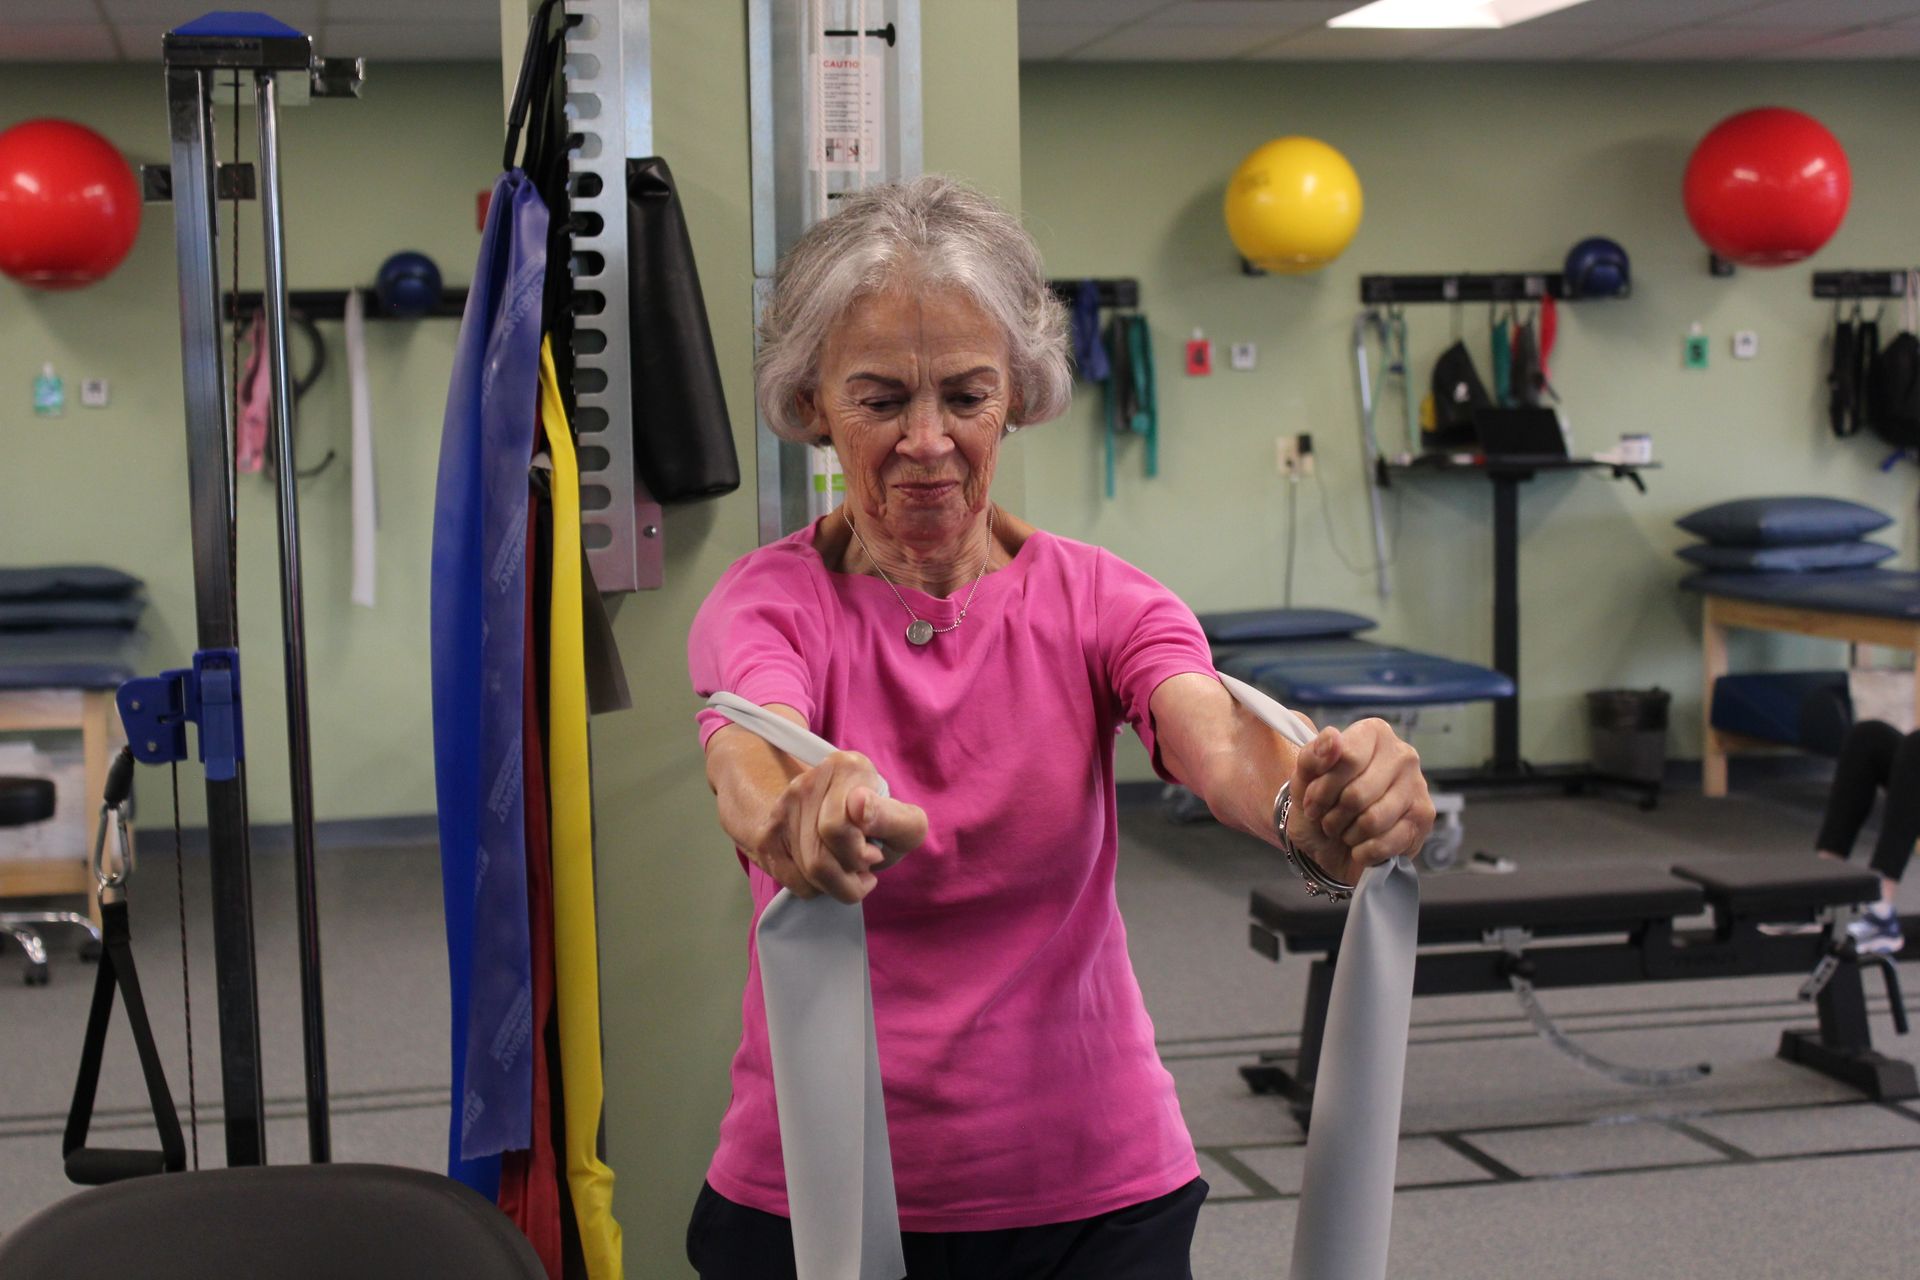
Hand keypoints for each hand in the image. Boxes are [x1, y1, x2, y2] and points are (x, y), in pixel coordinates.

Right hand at [751, 750, 928, 903]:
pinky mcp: (766, 836)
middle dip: (850, 875)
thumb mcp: (904, 824)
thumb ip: (894, 817)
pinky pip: (796, 883)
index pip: (836, 828)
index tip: (873, 850)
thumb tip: (858, 805)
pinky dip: (818, 887)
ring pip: (807, 874)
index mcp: (847, 768)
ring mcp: (782, 808)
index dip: (861, 854)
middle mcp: (807, 782)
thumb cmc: (879, 824)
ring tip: (848, 865)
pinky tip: (830, 868)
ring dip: (836, 883)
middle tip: (864, 863)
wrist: (836, 814)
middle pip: (819, 860)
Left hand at [1286, 719, 1433, 885]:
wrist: (1331, 842)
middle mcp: (1402, 754)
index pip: (1346, 758)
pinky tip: (1361, 846)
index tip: (1312, 802)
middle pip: (1357, 794)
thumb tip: (1332, 738)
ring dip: (1348, 835)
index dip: (1322, 789)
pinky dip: (1364, 851)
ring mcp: (1417, 785)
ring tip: (1344, 831)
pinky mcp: (1424, 817)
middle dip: (1333, 816)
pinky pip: (1386, 843)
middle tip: (1327, 820)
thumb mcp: (1304, 780)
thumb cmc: (1322, 803)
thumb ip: (1312, 756)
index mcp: (1372, 733)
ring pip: (1373, 821)